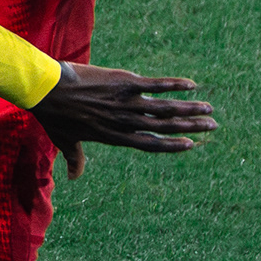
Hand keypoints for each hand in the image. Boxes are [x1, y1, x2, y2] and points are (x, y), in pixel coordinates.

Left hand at [32, 62, 215, 179]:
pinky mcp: (125, 83)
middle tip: (212, 125)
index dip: (172, 145)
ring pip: (166, 108)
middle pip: (165, 126)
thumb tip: (73, 178)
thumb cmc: (55, 115)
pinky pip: (156, 85)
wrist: (48, 90)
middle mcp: (125, 122)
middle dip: (191, 126)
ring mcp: (126, 103)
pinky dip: (175, 85)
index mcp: (114, 136)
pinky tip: (192, 86)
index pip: (150, 144)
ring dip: (190, 108)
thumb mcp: (66, 140)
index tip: (190, 144)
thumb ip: (75, 158)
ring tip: (209, 108)